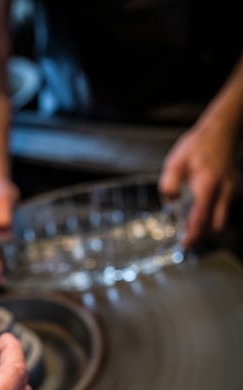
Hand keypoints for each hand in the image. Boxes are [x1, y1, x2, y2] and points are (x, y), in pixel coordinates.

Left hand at [159, 120, 240, 248]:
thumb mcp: (175, 162)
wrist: (222, 130)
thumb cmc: (200, 144)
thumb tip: (169, 201)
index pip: (201, 219)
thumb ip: (169, 184)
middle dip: (202, 235)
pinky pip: (225, 209)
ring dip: (208, 226)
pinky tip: (201, 208)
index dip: (192, 235)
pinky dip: (214, 214)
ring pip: (223, 219)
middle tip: (188, 238)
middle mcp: (223, 191)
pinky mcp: (233, 189)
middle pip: (216, 226)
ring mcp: (231, 191)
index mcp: (207, 186)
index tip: (184, 245)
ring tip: (191, 224)